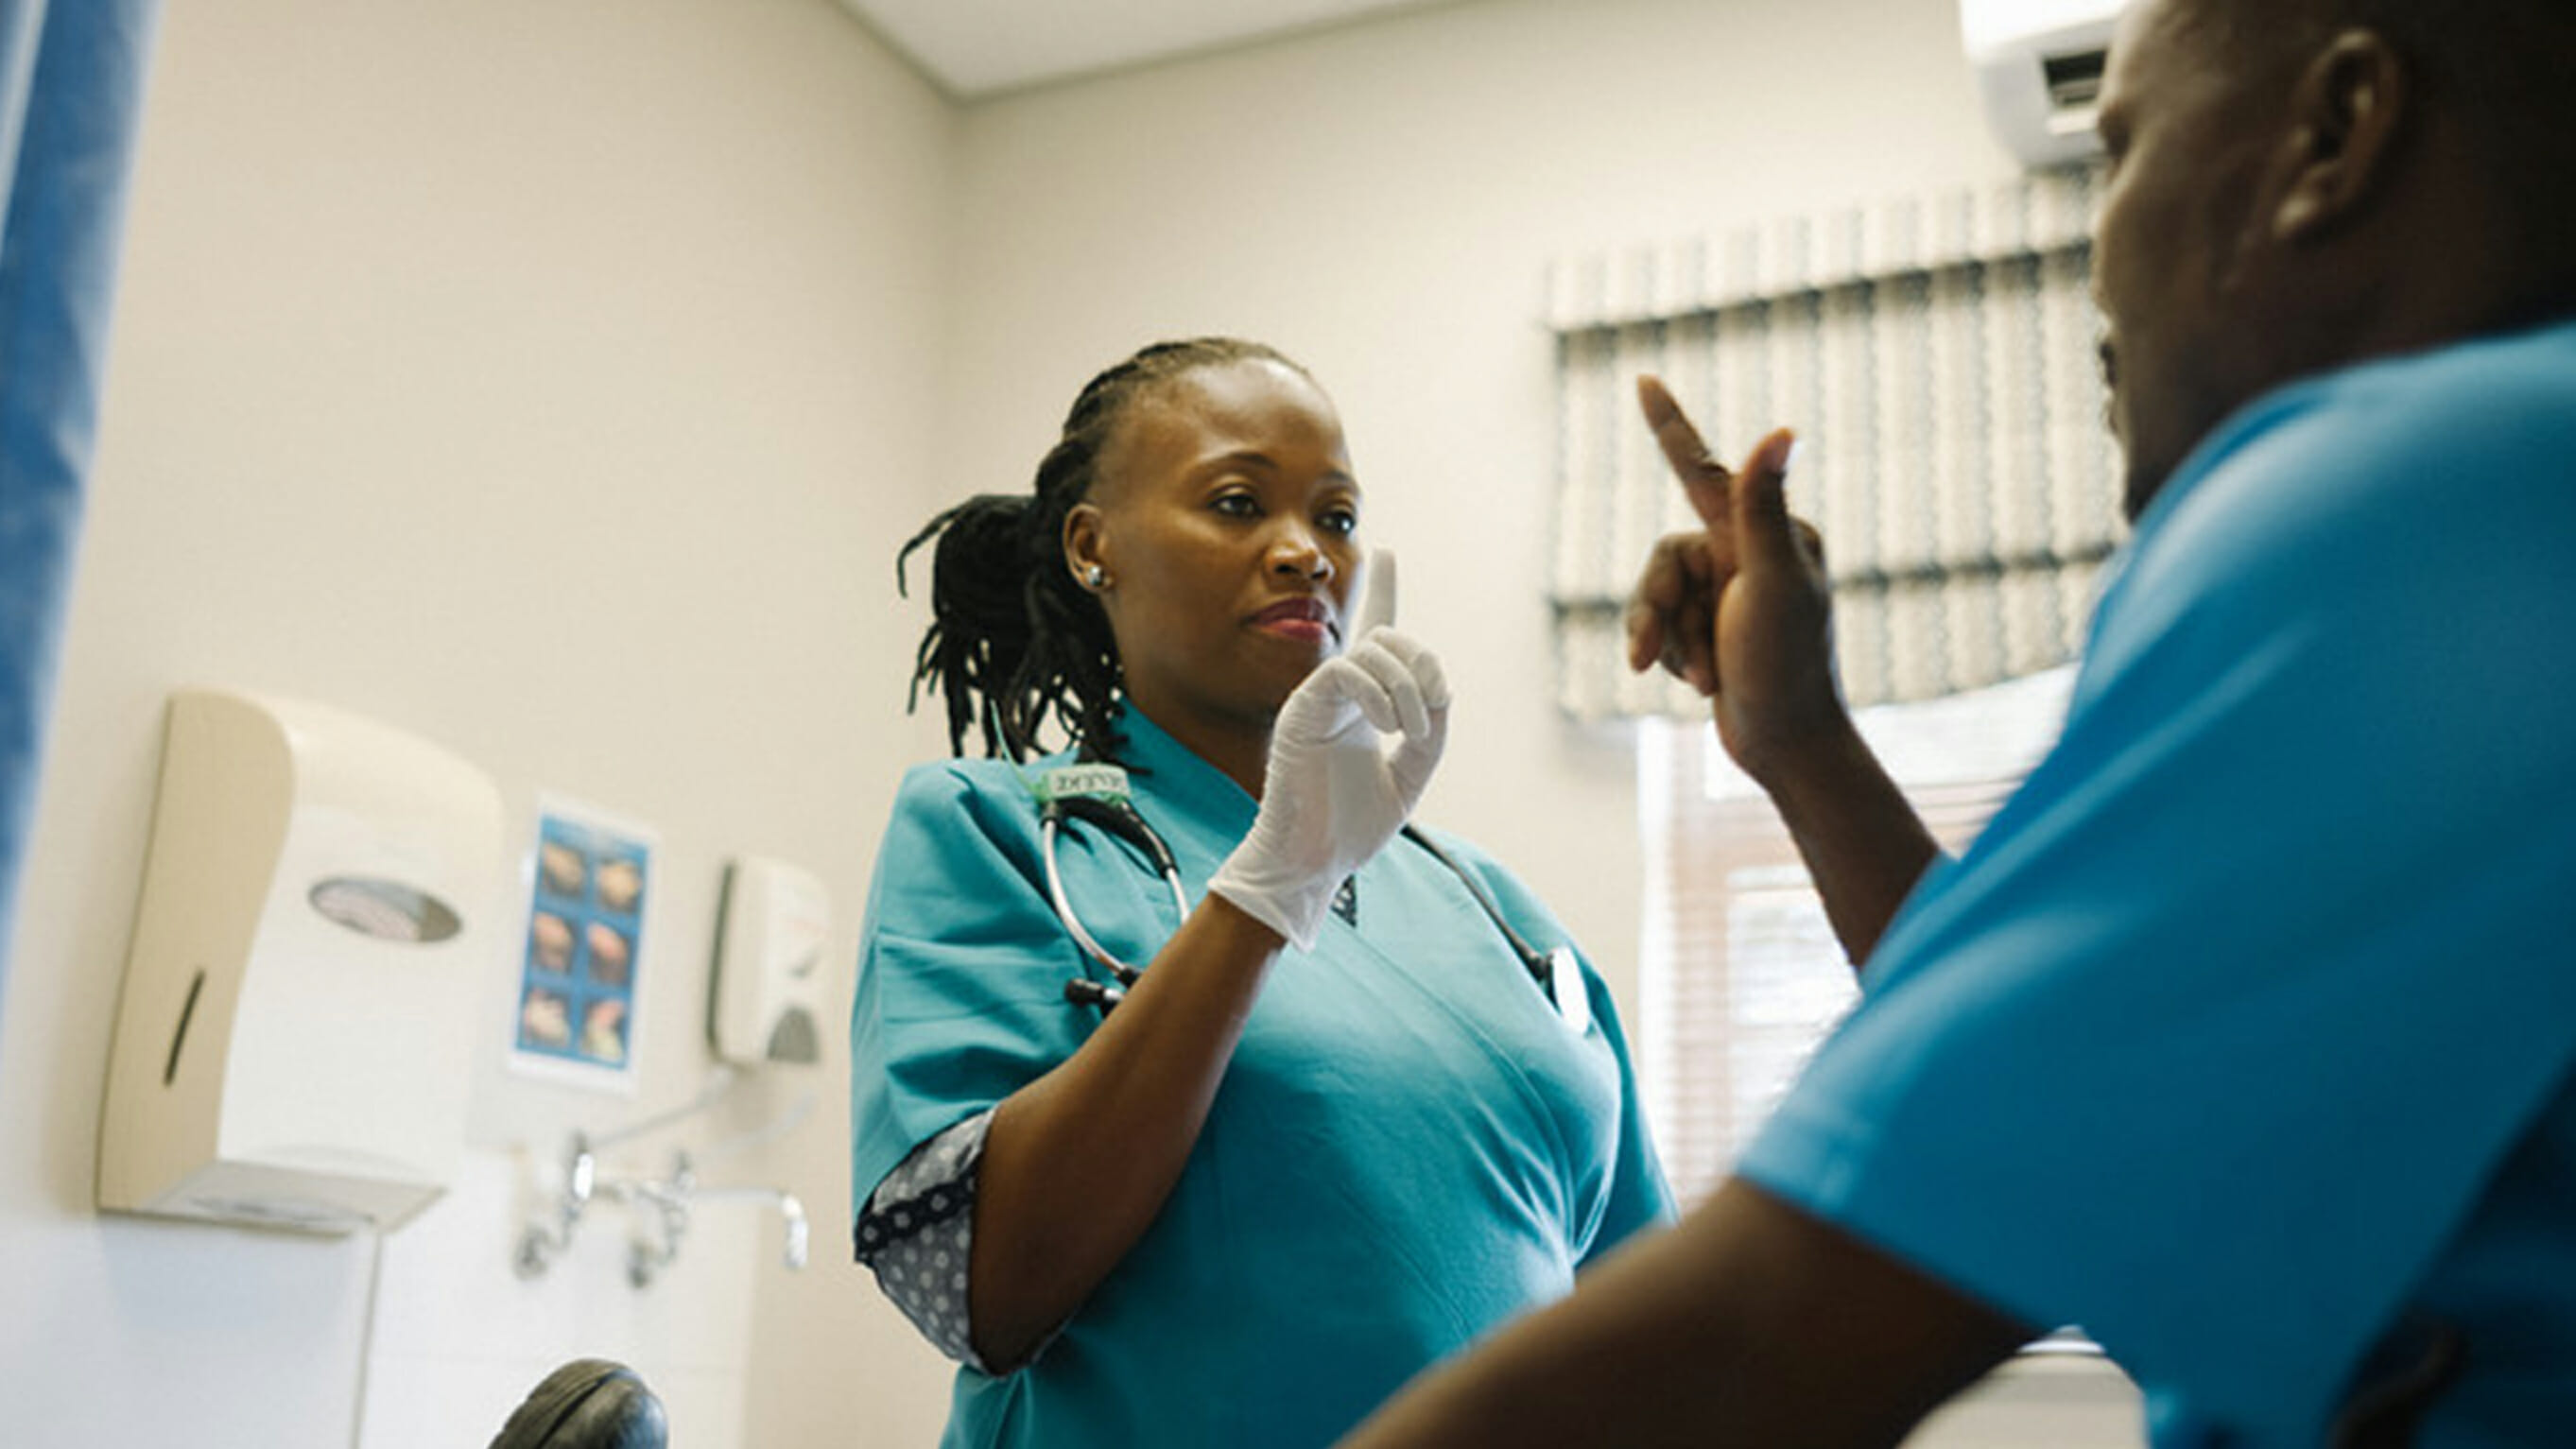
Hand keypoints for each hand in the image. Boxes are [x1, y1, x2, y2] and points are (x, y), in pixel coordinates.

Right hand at [1211, 555, 1448, 949]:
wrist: (1313, 863)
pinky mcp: (1301, 711)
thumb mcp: (1410, 777)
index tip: (1386, 552)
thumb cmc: (1352, 828)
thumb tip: (1440, 692)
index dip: (1381, 590)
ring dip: (1409, 687)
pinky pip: (1345, 670)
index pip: (1373, 636)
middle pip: (1388, 637)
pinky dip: (1378, 692)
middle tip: (1434, 709)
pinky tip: (1387, 727)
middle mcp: (1339, 694)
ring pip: (1372, 651)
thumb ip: (1432, 733)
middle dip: (1423, 663)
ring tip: (1412, 732)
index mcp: (1362, 705)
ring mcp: (1317, 700)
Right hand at [1624, 376, 1842, 779]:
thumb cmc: (1787, 665)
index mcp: (1766, 533)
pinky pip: (1663, 629)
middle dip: (1658, 609)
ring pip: (1657, 598)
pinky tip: (1704, 684)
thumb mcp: (1772, 582)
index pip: (1704, 469)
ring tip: (1700, 678)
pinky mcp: (1715, 630)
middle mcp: (1748, 555)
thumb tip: (1784, 429)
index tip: (1644, 381)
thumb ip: (1764, 506)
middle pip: (1663, 559)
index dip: (1670, 426)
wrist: (1787, 746)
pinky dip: (1674, 658)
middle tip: (1653, 654)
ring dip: (1670, 642)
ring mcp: (1730, 595)